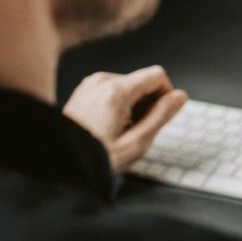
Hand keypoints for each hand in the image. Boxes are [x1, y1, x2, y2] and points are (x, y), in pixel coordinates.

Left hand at [63, 66, 187, 172]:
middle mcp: (102, 81)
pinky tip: (109, 126)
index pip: (157, 76)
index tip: (159, 115)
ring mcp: (91, 84)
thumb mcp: (137, 142)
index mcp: (116, 91)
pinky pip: (113, 90)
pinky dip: (119, 105)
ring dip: (133, 105)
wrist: (62, 164)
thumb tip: (179, 97)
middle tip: (135, 130)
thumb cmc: (95, 157)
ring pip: (129, 86)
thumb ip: (162, 116)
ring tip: (119, 130)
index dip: (166, 95)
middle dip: (147, 103)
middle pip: (143, 81)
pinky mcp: (85, 89)